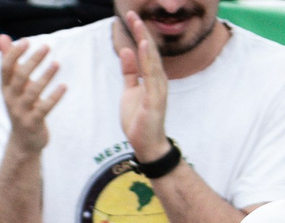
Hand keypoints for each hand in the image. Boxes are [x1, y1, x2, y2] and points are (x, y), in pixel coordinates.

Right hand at [0, 36, 61, 153]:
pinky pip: (44, 108)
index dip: (14, 54)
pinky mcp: (33, 123)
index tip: (26, 41)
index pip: (5, 68)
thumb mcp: (14, 85)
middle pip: (19, 76)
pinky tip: (64, 86)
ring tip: (57, 63)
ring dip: (46, 76)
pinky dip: (54, 97)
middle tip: (47, 46)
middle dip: (33, 60)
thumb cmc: (21, 106)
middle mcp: (10, 99)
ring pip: (32, 91)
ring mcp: (21, 112)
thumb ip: (10, 61)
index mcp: (5, 88)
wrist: (23, 142)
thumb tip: (2, 36)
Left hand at [116, 13, 169, 160]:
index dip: (139, 34)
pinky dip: (148, 61)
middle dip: (142, 32)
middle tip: (133, 15)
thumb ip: (130, 71)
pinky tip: (144, 47)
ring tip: (138, 24)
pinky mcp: (154, 100)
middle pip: (150, 52)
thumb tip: (126, 50)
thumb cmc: (139, 119)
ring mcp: (158, 90)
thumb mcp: (130, 90)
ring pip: (152, 61)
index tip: (131, 18)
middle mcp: (158, 80)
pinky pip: (151, 77)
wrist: (147, 145)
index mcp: (152, 78)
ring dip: (145, 42)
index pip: (146, 51)